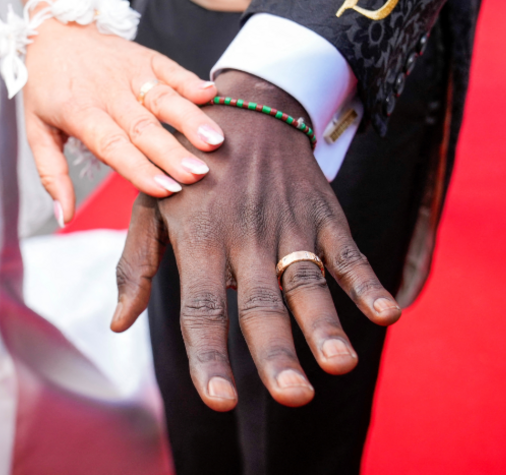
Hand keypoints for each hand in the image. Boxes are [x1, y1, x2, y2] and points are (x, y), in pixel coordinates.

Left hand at [23, 18, 224, 222]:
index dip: (139, 168)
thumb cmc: (47, 88)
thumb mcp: (37, 130)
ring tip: (215, 141)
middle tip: (198, 174)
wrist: (53, 30)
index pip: (112, 145)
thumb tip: (65, 218)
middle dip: (172, 152)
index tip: (165, 190)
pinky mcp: (146, 57)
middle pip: (143, 126)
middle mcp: (108, 92)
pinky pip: (171, 69)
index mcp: (79, 112)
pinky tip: (211, 94)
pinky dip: (191, 80)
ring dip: (191, 119)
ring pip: (162, 98)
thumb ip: (52, 175)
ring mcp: (129, 72)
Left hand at [111, 71, 400, 410]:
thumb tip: (119, 323)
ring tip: (338, 364)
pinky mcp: (322, 214)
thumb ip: (137, 265)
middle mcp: (243, 238)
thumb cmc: (187, 170)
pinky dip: (368, 282)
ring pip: (306, 281)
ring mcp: (287, 226)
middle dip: (275, 352)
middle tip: (292, 396)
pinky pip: (348, 252)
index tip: (220, 399)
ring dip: (324, 324)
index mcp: (199, 243)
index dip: (210, 356)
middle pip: (259, 304)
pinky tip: (386, 314)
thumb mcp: (150, 207)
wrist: (243, 107)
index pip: (202, 310)